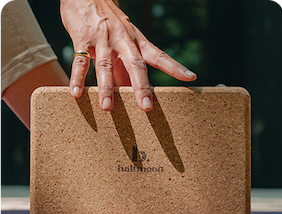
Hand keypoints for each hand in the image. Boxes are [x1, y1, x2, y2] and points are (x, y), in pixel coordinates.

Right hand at [60, 0, 196, 110]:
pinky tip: (76, 93)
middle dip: (141, 86)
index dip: (174, 66)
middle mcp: (123, 40)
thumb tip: (132, 92)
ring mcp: (103, 40)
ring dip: (106, 87)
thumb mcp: (125, 42)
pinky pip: (80, 61)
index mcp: (137, 41)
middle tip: (146, 107)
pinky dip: (78, 78)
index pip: (159, 55)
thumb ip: (126, 68)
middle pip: (135, 64)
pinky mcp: (83, 39)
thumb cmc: (110, 24)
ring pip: (106, 65)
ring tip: (107, 108)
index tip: (190, 77)